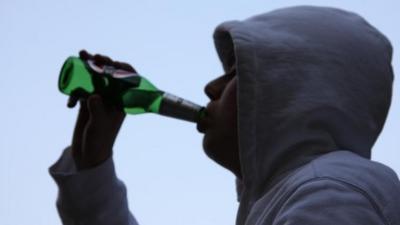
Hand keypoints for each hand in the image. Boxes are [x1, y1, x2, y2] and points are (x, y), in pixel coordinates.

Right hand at [67, 50, 135, 169]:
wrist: (88, 154)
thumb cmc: (99, 140)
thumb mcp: (99, 124)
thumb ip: (97, 110)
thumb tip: (94, 96)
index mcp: (123, 101)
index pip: (127, 80)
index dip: (122, 68)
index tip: (113, 62)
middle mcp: (113, 97)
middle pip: (110, 75)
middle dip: (102, 62)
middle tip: (93, 56)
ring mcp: (100, 98)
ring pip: (95, 78)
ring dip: (87, 67)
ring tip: (81, 55)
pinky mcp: (87, 102)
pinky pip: (81, 88)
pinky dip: (74, 90)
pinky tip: (70, 104)